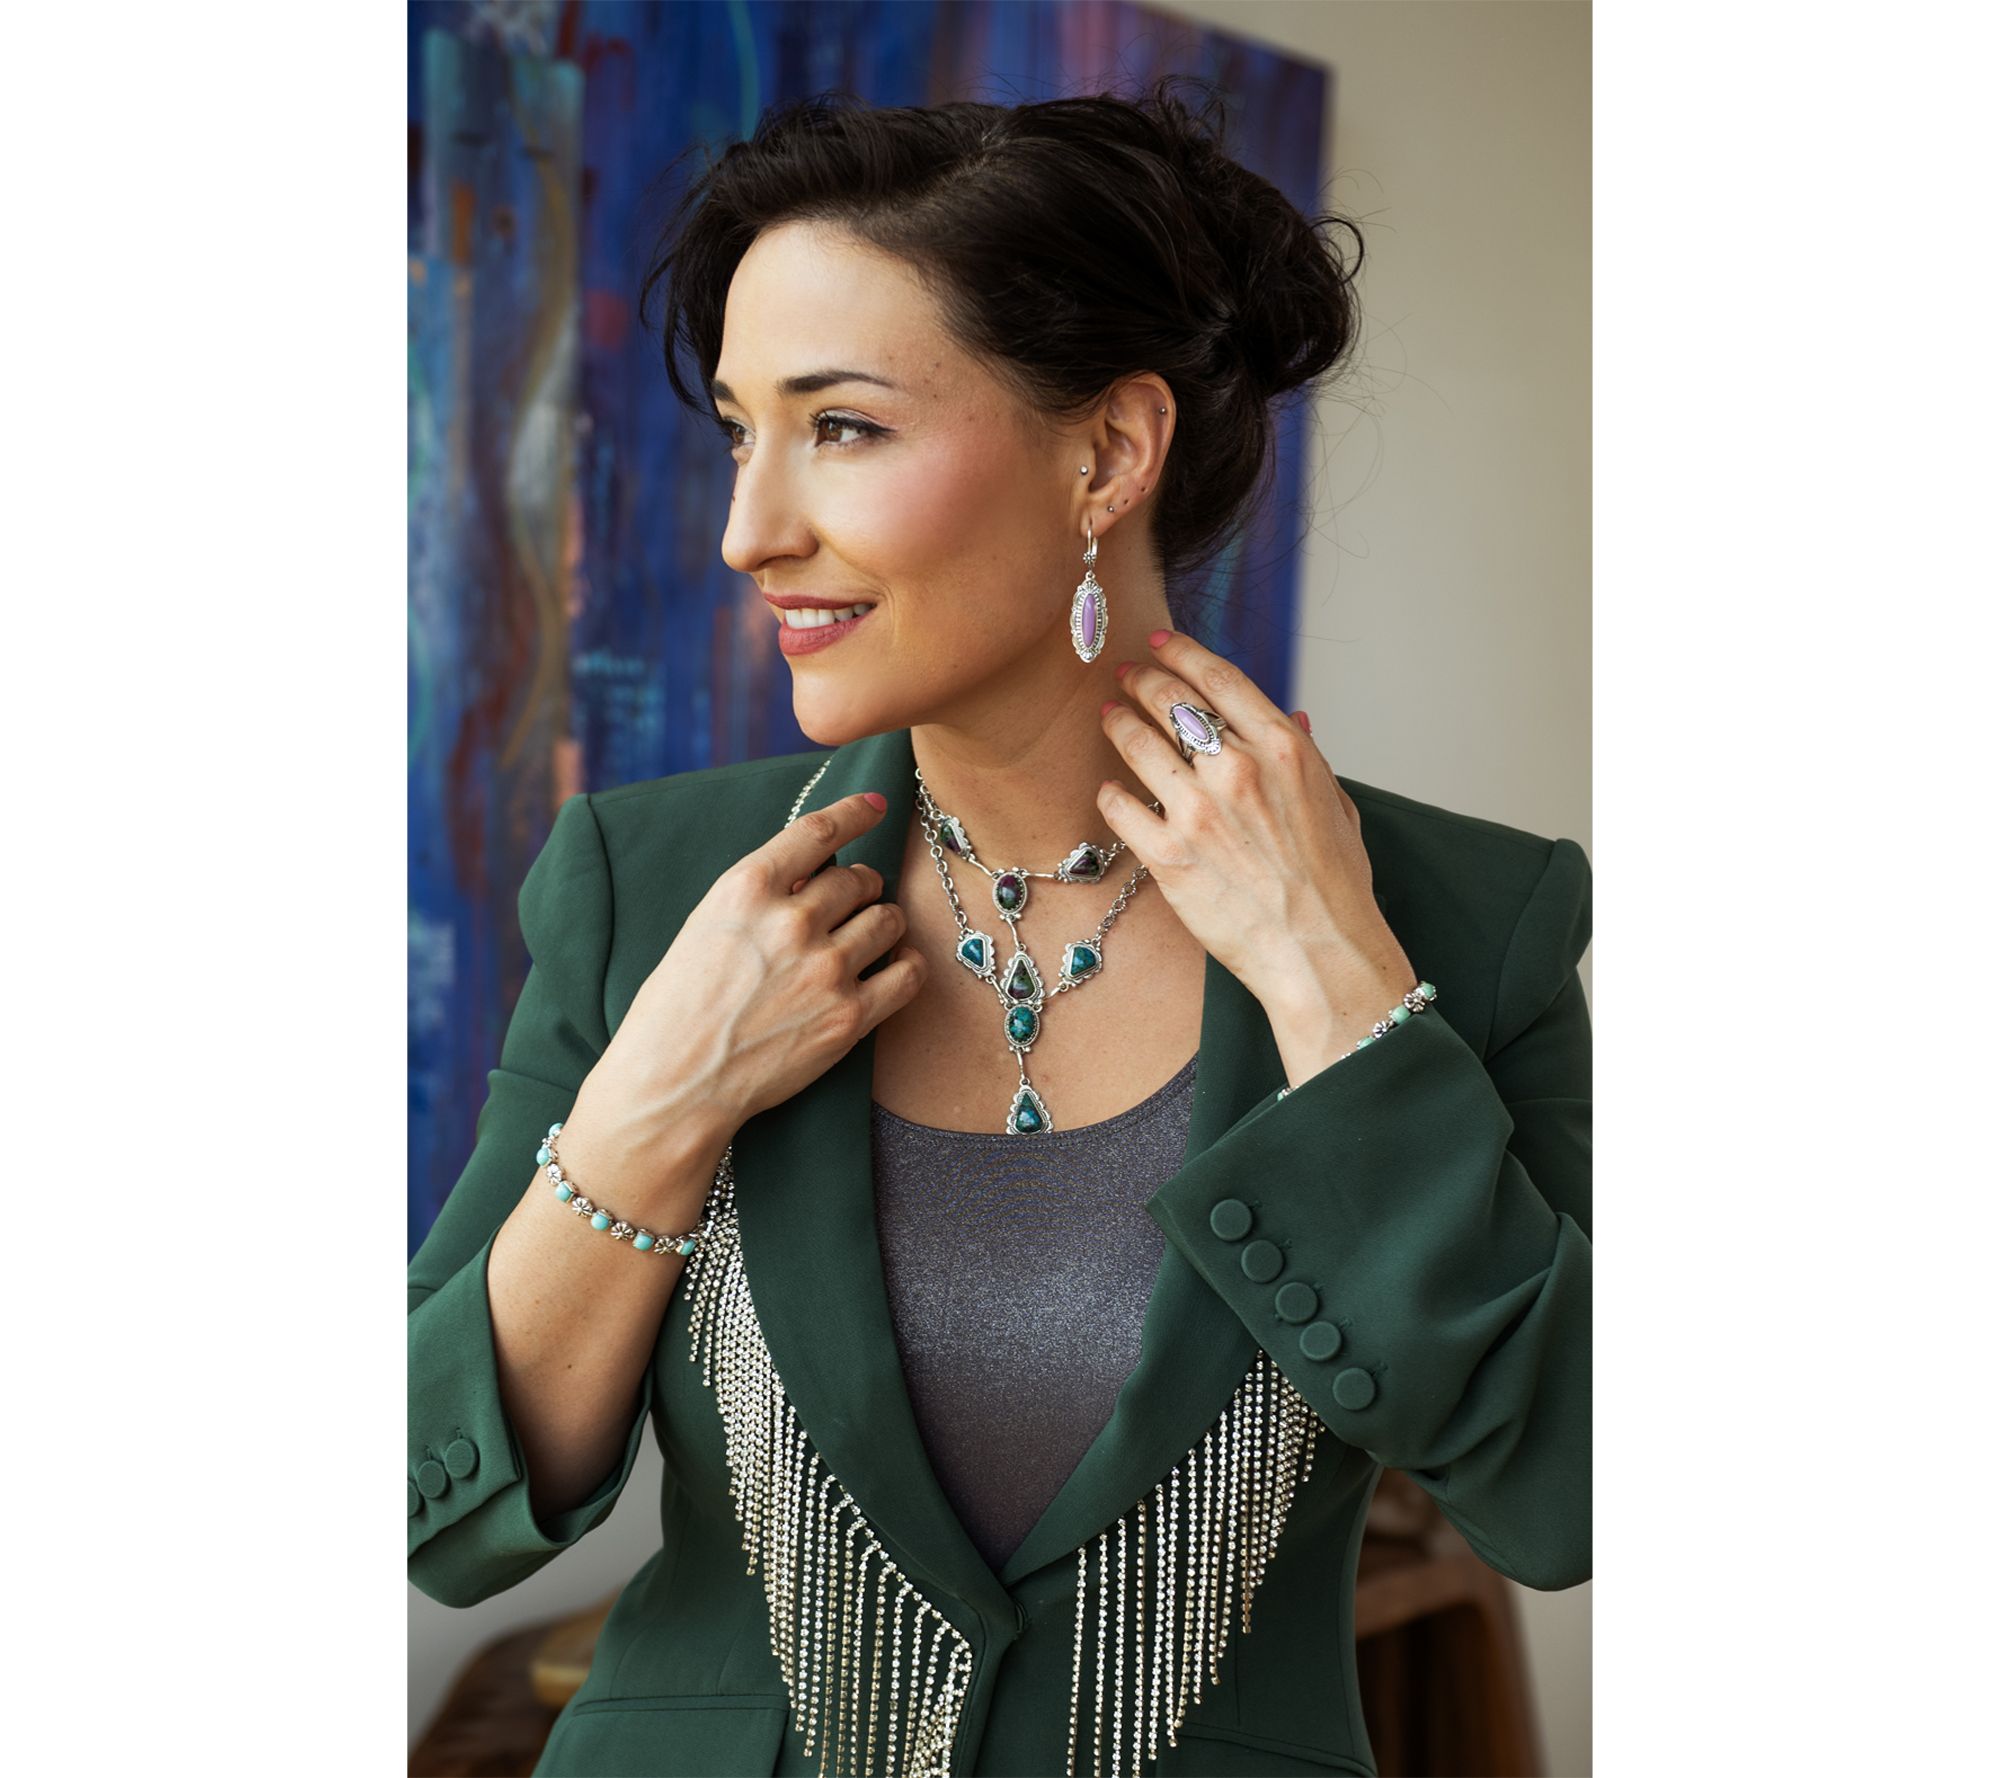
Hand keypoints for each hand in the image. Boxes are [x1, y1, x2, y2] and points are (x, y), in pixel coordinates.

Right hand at [570, 793, 924, 1192]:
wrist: (674, 1084)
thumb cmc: (676, 1008)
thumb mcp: (705, 927)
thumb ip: (758, 896)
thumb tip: (811, 874)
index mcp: (747, 888)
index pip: (818, 831)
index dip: (855, 813)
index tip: (876, 807)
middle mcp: (791, 921)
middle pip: (859, 878)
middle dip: (860, 886)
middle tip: (850, 903)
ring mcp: (825, 969)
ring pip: (887, 919)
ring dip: (882, 922)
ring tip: (866, 936)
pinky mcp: (848, 1016)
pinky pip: (906, 973)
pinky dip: (905, 965)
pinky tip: (893, 966)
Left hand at [1097, 631, 1415, 1053]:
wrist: (1320, 951)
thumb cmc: (1336, 885)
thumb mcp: (1336, 804)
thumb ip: (1308, 756)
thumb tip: (1292, 718)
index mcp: (1282, 749)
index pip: (1218, 678)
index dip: (1180, 652)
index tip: (1159, 644)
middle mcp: (1236, 769)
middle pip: (1170, 701)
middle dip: (1141, 680)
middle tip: (1124, 676)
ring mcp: (1197, 811)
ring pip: (1137, 744)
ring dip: (1118, 723)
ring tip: (1109, 717)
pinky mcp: (1167, 855)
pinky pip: (1121, 807)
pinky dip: (1112, 794)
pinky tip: (1110, 789)